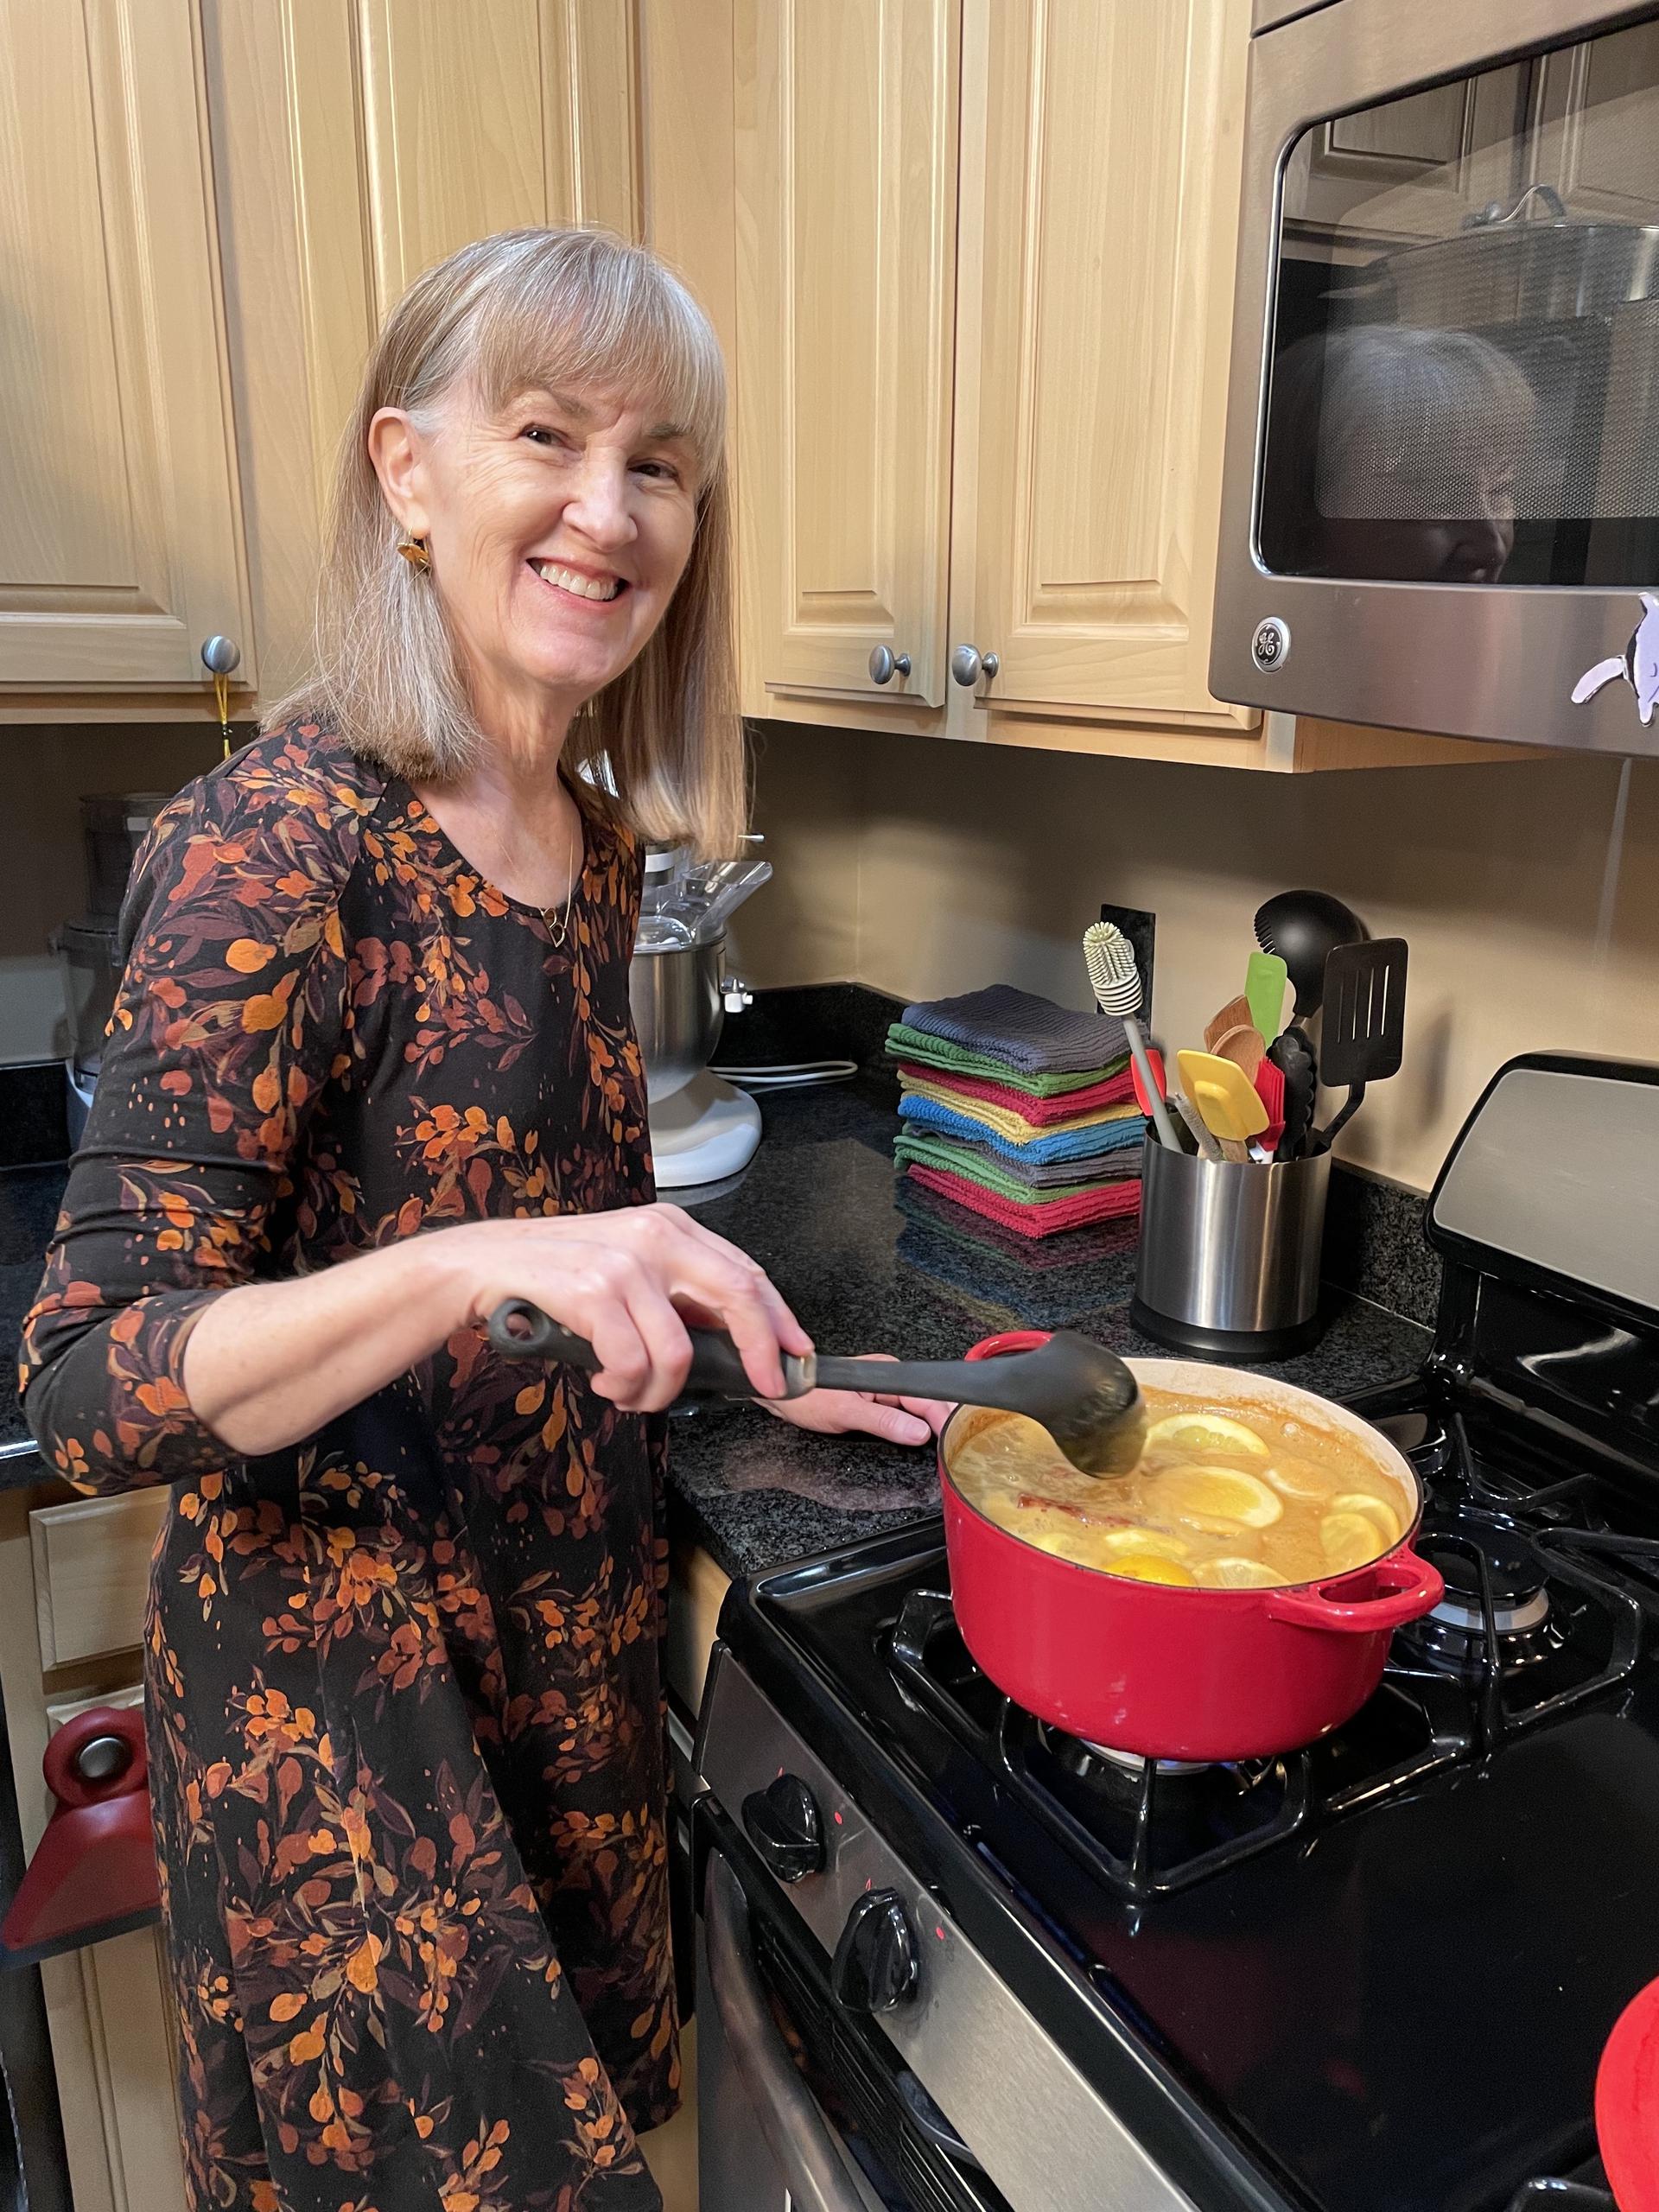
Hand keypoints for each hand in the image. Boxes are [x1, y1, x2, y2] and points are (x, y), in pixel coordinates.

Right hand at [435, 1203, 810, 1412]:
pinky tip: (605, 1382)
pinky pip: (633, 1363)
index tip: (796, 1356)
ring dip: (658, 1391)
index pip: (747, 1273)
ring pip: (679, 1352)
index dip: (779, 1320)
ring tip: (631, 1392)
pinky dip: (624, 1387)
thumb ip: (677, 1293)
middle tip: (763, 1387)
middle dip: (759, 1353)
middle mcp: (656, 1236)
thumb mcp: (627, 1268)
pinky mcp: (594, 1291)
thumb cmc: (556, 1276)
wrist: (481, 1265)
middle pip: (739, 1297)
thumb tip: (733, 1341)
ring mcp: (626, 1262)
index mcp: (672, 1227)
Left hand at [764, 1354, 952, 1448]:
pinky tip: (922, 1442)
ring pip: (918, 1412)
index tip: (955, 1441)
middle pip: (927, 1405)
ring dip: (932, 1427)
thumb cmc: (806, 1397)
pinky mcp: (876, 1405)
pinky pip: (904, 1417)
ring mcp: (883, 1393)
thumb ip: (884, 1422)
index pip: (927, 1399)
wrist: (781, 1395)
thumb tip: (918, 1432)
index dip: (944, 1420)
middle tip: (956, 1451)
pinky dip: (915, 1430)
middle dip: (944, 1424)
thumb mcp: (846, 1413)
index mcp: (887, 1375)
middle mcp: (888, 1381)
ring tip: (946, 1448)